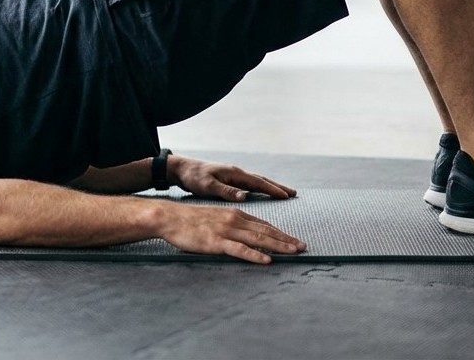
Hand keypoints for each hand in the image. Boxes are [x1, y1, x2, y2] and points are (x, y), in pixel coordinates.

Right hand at [154, 203, 306, 263]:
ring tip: (293, 252)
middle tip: (303, 247)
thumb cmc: (191, 220)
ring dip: (278, 246)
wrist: (170, 217)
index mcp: (235, 214)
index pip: (264, 224)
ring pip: (258, 239)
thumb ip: (232, 225)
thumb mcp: (216, 218)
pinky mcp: (216, 242)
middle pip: (266, 231)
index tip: (295, 240)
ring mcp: (226, 230)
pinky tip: (266, 260)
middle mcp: (234, 220)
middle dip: (286, 239)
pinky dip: (255, 255)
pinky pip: (239, 250)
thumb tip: (246, 235)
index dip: (281, 233)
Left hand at [171, 156, 298, 201]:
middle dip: (277, 187)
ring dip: (271, 187)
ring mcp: (234, 176)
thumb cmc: (194, 177)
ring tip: (284, 193)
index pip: (258, 182)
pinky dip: (261, 188)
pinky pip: (251, 184)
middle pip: (262, 180)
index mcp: (234, 173)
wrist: (182, 169)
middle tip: (293, 193)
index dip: (272, 190)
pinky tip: (264, 193)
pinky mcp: (230, 180)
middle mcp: (237, 173)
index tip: (286, 195)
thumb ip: (226, 191)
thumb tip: (244, 196)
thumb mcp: (208, 186)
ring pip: (257, 182)